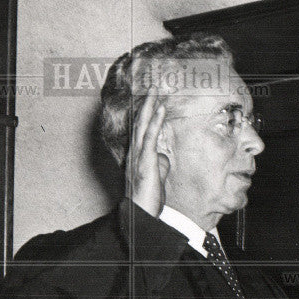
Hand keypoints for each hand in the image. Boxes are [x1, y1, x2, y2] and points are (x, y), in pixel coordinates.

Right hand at [125, 86, 168, 217]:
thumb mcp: (156, 177)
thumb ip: (159, 163)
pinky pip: (150, 136)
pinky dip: (155, 120)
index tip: (151, 97)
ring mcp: (138, 154)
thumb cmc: (148, 198)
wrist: (140, 213)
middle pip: (140, 121)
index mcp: (137, 154)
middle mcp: (134, 151)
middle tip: (152, 86)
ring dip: (150, 105)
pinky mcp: (145, 159)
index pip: (141, 128)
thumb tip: (164, 155)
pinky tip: (160, 108)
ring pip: (143, 124)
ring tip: (155, 89)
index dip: (146, 112)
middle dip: (146, 102)